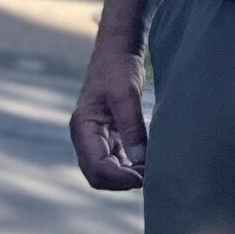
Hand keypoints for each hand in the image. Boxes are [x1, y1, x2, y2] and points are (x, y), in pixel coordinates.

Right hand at [69, 44, 149, 190]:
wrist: (116, 52)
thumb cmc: (118, 68)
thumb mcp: (127, 94)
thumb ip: (132, 127)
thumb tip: (140, 160)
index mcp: (83, 127)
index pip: (96, 167)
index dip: (119, 178)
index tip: (144, 176)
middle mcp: (85, 137)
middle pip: (97, 176)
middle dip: (122, 181)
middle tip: (150, 177)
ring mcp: (94, 138)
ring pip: (105, 172)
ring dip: (126, 176)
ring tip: (151, 171)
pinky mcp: (106, 137)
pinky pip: (114, 161)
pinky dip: (129, 167)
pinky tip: (147, 164)